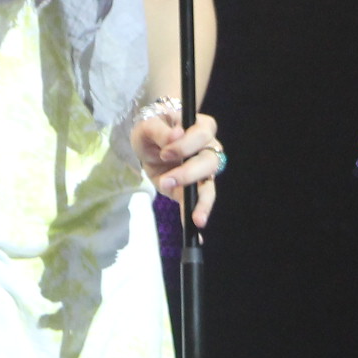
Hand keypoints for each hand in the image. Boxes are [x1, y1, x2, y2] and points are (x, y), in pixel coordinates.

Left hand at [133, 104, 220, 228]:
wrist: (147, 144)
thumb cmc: (152, 130)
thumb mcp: (148, 126)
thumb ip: (160, 131)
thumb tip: (177, 135)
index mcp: (200, 127)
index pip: (202, 134)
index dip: (186, 145)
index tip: (166, 152)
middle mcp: (208, 149)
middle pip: (210, 162)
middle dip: (190, 173)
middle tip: (166, 180)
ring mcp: (203, 171)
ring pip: (210, 186)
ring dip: (201, 202)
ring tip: (195, 219)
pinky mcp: (192, 189)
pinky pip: (197, 203)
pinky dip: (197, 216)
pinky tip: (195, 231)